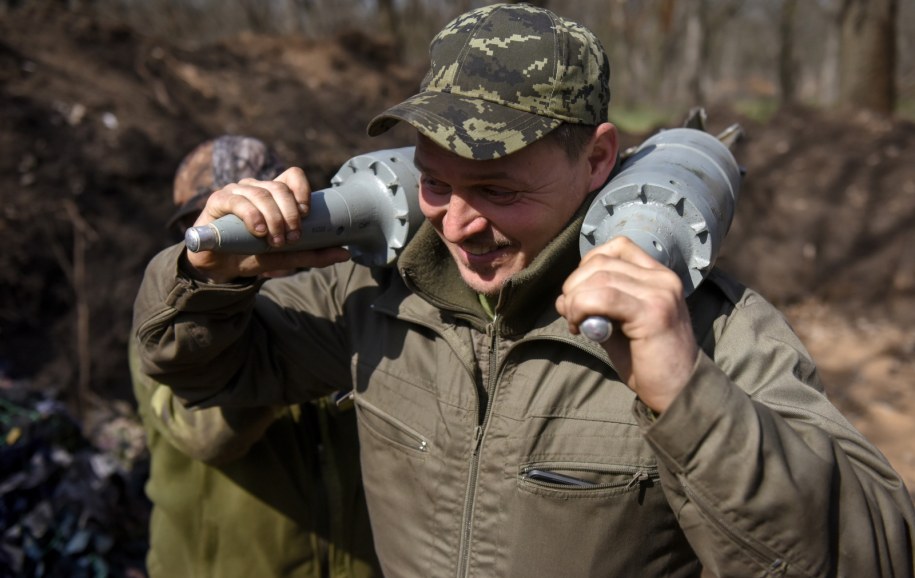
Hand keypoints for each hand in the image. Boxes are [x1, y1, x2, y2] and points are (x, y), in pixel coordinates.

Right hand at [185, 167, 349, 281]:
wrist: (218, 267)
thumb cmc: (251, 254)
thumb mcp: (285, 256)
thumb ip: (312, 254)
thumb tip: (345, 254)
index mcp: (273, 194)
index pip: (292, 175)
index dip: (302, 189)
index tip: (307, 214)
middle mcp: (256, 188)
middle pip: (279, 187)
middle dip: (290, 214)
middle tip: (292, 238)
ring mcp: (236, 191)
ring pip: (261, 193)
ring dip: (274, 218)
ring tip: (275, 240)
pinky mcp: (218, 200)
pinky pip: (238, 200)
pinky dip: (252, 215)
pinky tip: (258, 230)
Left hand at [555, 237, 697, 413]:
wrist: (680, 392)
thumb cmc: (648, 362)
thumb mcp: (620, 324)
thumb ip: (597, 304)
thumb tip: (564, 297)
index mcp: (658, 276)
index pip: (617, 247)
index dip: (587, 266)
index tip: (580, 295)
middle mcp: (662, 279)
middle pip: (601, 261)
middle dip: (573, 286)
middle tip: (571, 316)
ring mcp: (659, 293)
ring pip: (598, 277)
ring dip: (575, 300)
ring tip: (576, 324)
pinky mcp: (653, 313)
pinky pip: (603, 298)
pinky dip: (582, 309)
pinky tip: (582, 328)